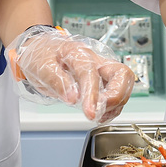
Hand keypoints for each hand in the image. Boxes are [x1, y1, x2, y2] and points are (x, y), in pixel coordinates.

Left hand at [11, 29, 135, 122]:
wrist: (41, 52)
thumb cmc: (42, 56)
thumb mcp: (42, 67)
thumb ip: (57, 82)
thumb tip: (73, 98)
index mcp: (78, 53)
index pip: (91, 73)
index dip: (92, 94)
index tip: (91, 113)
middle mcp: (95, 60)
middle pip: (122, 73)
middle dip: (117, 96)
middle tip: (100, 111)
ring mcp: (102, 70)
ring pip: (123, 85)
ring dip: (115, 104)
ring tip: (96, 115)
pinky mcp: (103, 81)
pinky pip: (117, 94)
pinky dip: (112, 108)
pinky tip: (99, 114)